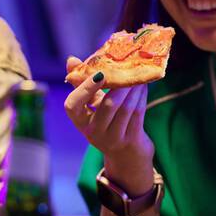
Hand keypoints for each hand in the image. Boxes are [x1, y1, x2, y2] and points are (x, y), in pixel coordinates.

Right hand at [63, 58, 153, 189]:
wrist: (126, 155)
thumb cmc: (107, 123)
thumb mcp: (92, 107)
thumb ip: (83, 85)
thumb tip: (71, 60)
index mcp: (79, 122)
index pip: (72, 106)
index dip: (83, 89)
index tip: (99, 73)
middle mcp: (93, 132)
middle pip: (107, 105)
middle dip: (120, 85)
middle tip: (127, 68)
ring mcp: (113, 138)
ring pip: (125, 108)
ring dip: (134, 89)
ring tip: (139, 75)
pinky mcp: (131, 140)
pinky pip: (138, 114)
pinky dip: (142, 97)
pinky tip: (144, 86)